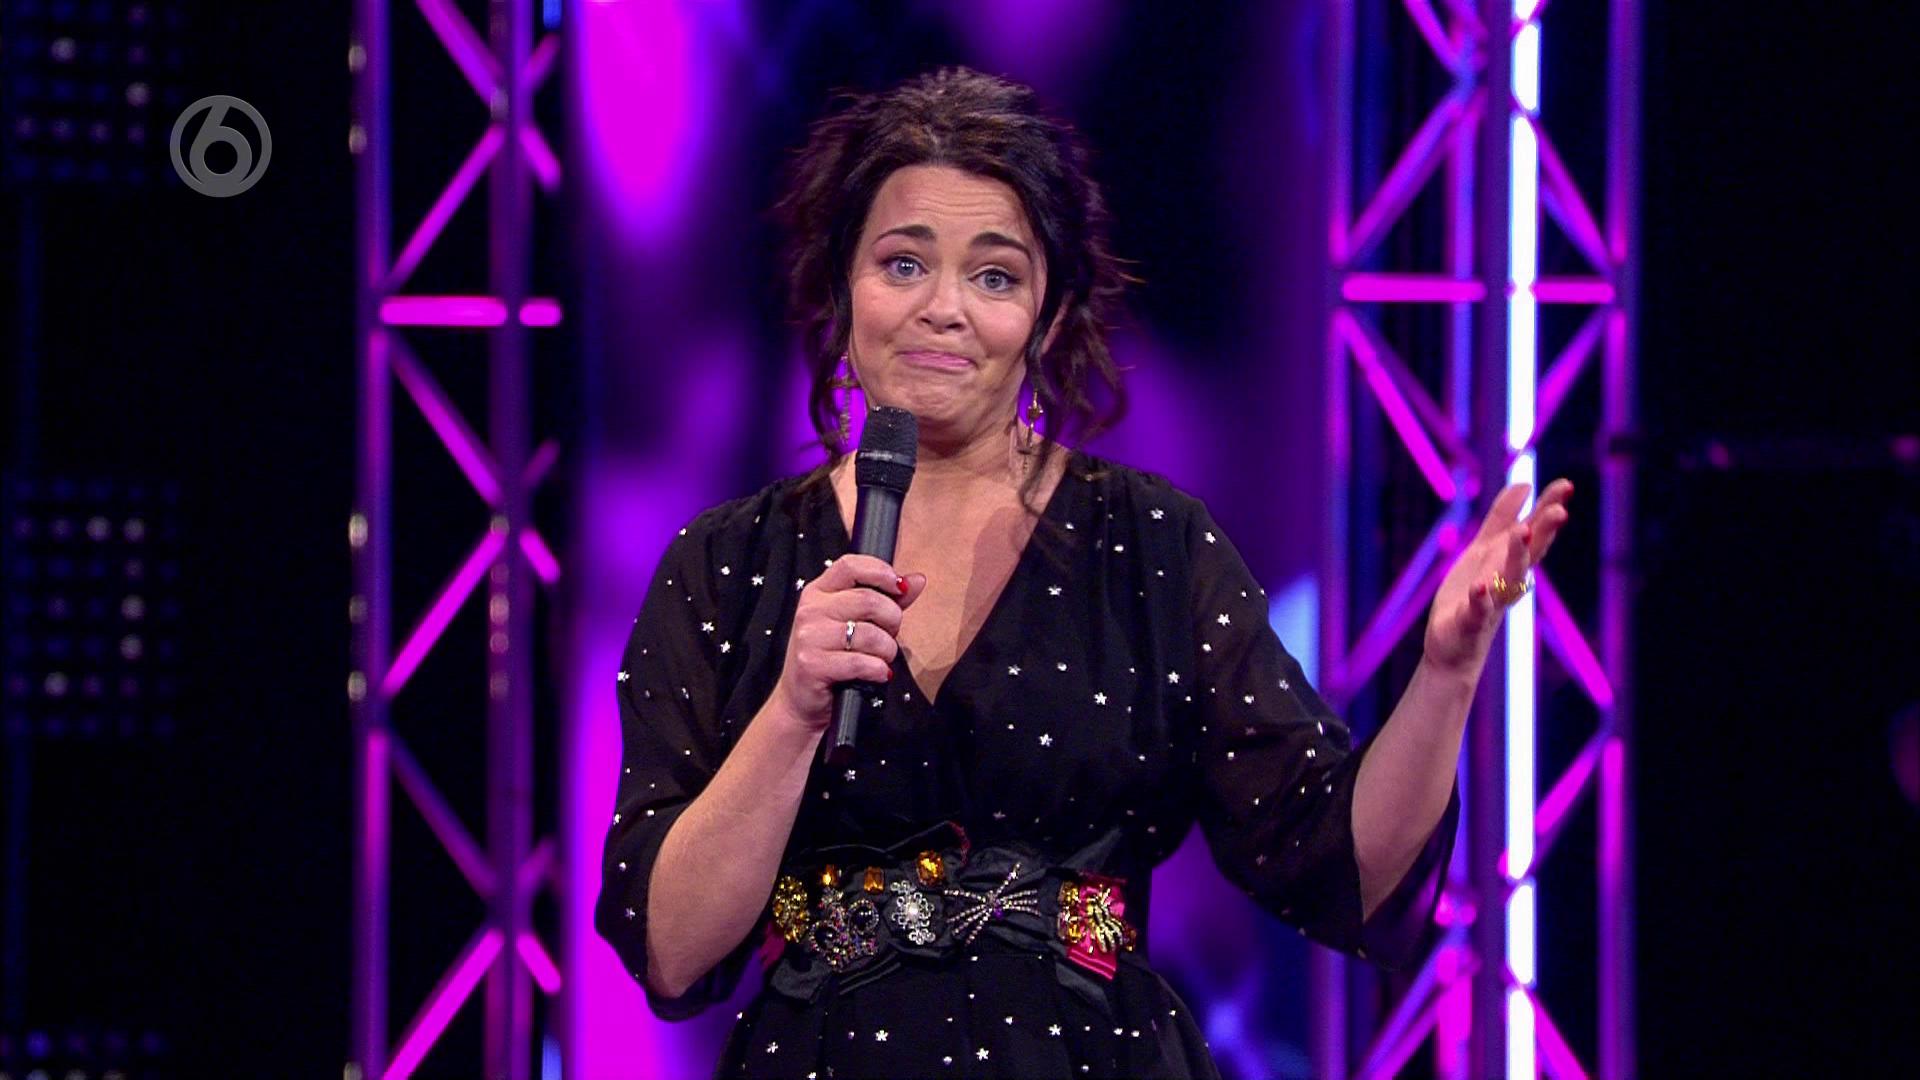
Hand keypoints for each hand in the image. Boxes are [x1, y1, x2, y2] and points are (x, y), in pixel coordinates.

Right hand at [767, 554, 926, 729]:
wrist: (801, 700)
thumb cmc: (831, 658)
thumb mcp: (854, 622)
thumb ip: (886, 599)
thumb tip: (917, 580)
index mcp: (819, 592)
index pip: (850, 566)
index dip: (880, 572)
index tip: (899, 587)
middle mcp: (811, 610)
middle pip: (868, 600)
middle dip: (891, 619)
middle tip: (890, 634)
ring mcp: (809, 637)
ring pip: (869, 634)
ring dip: (887, 649)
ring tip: (881, 657)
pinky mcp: (812, 664)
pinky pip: (861, 662)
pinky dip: (878, 669)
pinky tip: (877, 673)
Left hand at [1422, 479, 1573, 677]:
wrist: (1453, 646)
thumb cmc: (1472, 595)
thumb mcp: (1485, 550)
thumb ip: (1502, 518)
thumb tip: (1524, 484)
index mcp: (1509, 561)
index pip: (1535, 532)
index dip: (1548, 509)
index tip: (1566, 485)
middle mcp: (1506, 580)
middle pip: (1530, 554)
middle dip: (1543, 532)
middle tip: (1560, 510)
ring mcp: (1491, 602)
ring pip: (1508, 578)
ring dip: (1517, 557)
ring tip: (1521, 532)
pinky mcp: (1469, 622)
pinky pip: (1477, 610)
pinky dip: (1480, 599)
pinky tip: (1480, 587)